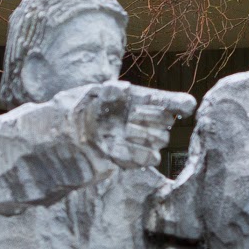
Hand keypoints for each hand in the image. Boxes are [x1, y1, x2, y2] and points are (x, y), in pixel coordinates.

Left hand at [75, 81, 191, 169]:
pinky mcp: (129, 159)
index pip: (161, 100)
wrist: (59, 143)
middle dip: (152, 118)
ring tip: (124, 133)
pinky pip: (148, 157)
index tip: (188, 106)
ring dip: (146, 136)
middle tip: (131, 117)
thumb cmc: (70, 114)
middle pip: (164, 120)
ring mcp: (135, 140)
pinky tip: (132, 152)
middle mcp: (137, 120)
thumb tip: (123, 89)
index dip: (175, 102)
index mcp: (131, 100)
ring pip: (159, 139)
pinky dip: (141, 154)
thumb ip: (105, 93)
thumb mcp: (85, 97)